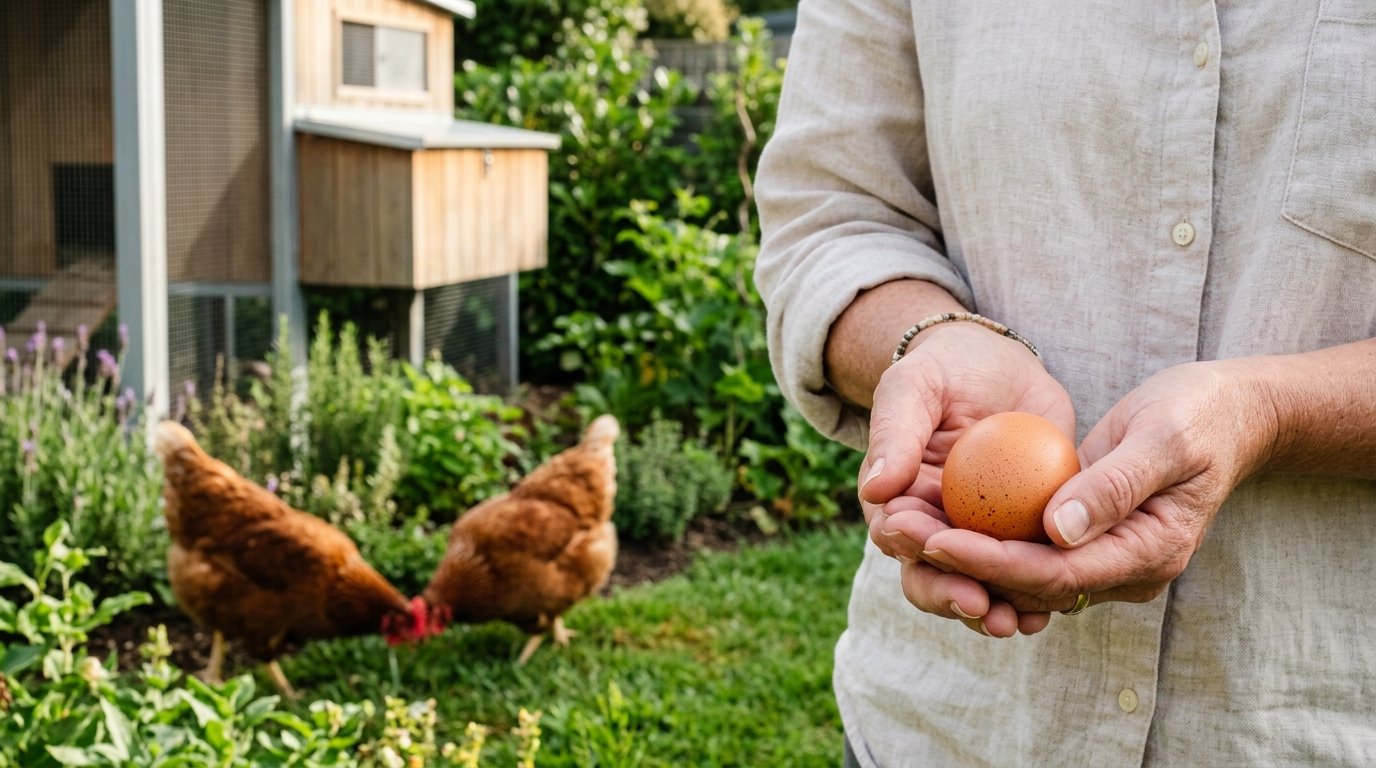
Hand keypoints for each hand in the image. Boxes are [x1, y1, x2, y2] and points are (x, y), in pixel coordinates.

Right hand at [859, 321, 1074, 636]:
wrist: (995, 368)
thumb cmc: (943, 371)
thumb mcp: (912, 388)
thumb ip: (894, 434)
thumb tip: (874, 490)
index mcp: (896, 500)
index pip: (897, 536)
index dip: (916, 552)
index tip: (937, 555)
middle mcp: (933, 527)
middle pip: (934, 575)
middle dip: (954, 596)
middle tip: (980, 605)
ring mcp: (978, 536)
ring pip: (980, 584)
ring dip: (995, 607)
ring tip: (1017, 622)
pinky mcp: (1023, 533)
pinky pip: (1027, 569)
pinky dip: (1037, 591)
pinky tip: (1055, 604)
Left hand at [915, 359, 1278, 614]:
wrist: (1223, 414)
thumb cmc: (1198, 416)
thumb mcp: (1164, 438)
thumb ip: (1113, 486)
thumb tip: (1056, 531)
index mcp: (1148, 555)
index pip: (1056, 575)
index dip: (992, 563)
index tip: (937, 539)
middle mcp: (1122, 572)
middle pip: (1028, 586)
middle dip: (961, 566)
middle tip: (899, 533)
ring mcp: (1102, 560)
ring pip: (1019, 576)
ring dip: (960, 557)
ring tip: (901, 527)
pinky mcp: (1082, 540)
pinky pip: (1023, 551)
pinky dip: (979, 538)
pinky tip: (931, 515)